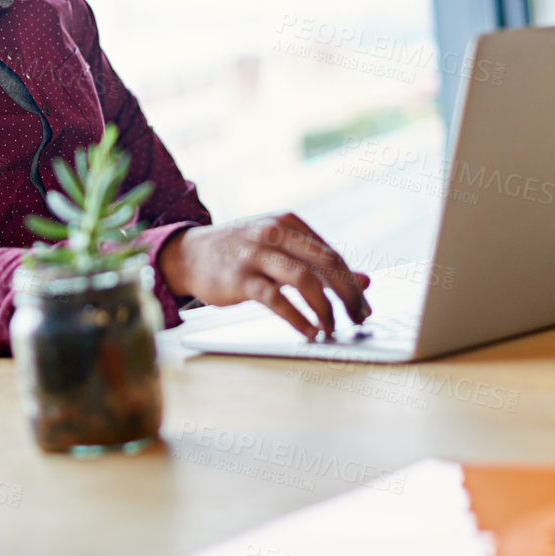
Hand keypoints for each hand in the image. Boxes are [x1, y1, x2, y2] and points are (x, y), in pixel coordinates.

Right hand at [157, 213, 370, 341]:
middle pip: (325, 263)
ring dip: (325, 308)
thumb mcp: (281, 248)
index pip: (332, 253)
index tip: (364, 307)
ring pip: (304, 280)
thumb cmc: (241, 252)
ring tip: (332, 328)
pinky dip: (297, 318)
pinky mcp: (240, 278)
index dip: (352, 283)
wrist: (189, 254)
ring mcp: (256, 254)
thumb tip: (365, 281)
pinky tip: (308, 331)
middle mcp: (274, 233)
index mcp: (289, 223)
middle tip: (358, 319)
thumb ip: (320, 263)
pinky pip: (276, 300)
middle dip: (347, 295)